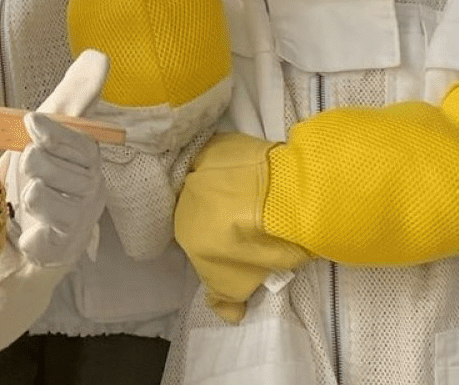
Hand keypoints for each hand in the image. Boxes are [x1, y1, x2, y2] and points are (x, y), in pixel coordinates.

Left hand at [9, 50, 110, 268]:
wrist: (25, 233)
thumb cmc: (41, 174)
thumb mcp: (48, 130)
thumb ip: (74, 94)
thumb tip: (101, 56)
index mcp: (90, 158)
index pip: (77, 141)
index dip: (52, 130)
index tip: (30, 121)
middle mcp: (92, 189)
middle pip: (47, 164)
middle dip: (29, 165)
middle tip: (31, 172)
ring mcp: (79, 221)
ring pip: (39, 194)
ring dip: (25, 194)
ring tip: (30, 200)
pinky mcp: (63, 249)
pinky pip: (40, 231)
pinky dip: (30, 228)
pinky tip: (33, 227)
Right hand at [174, 133, 310, 322]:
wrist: (274, 198)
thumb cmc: (251, 245)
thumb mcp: (238, 283)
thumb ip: (225, 300)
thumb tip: (230, 316)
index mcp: (184, 229)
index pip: (196, 236)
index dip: (216, 241)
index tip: (237, 244)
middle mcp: (183, 196)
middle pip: (200, 206)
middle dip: (218, 213)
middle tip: (247, 220)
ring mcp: (200, 165)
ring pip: (210, 179)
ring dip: (225, 187)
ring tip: (255, 195)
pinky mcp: (222, 142)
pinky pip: (225, 155)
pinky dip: (236, 162)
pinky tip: (256, 170)